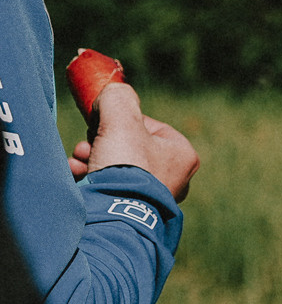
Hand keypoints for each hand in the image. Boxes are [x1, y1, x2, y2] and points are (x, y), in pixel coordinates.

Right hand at [71, 82, 198, 202]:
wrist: (114, 212)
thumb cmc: (126, 165)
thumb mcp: (120, 120)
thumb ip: (117, 98)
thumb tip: (114, 91)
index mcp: (182, 154)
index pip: (147, 126)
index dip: (120, 122)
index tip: (101, 125)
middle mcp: (174, 177)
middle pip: (128, 147)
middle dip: (100, 143)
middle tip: (85, 146)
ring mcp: (152, 196)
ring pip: (115, 166)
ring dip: (91, 159)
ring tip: (79, 161)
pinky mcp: (132, 210)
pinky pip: (109, 186)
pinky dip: (90, 178)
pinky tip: (77, 176)